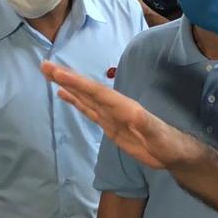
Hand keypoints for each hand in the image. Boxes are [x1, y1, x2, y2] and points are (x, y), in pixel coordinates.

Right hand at [42, 61, 189, 170]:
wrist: (173, 152)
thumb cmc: (168, 143)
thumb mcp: (158, 134)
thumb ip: (145, 125)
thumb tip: (134, 114)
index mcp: (124, 106)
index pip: (96, 92)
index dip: (77, 83)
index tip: (57, 72)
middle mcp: (115, 107)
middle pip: (86, 90)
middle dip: (66, 78)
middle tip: (44, 65)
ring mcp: (110, 115)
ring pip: (85, 98)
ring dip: (68, 86)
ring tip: (49, 74)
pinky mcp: (109, 125)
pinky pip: (88, 111)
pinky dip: (75, 102)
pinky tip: (64, 95)